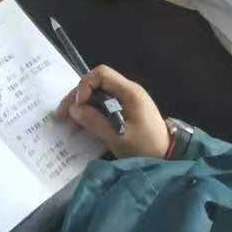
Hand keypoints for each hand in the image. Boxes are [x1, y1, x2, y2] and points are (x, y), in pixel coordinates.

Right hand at [55, 65, 170, 158]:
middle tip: (62, 116)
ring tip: (70, 124)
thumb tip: (73, 109)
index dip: (84, 86)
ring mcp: (127, 100)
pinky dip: (91, 113)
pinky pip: (104, 105)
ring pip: (98, 94)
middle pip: (96, 83)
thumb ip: (95, 122)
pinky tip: (82, 127)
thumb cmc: (146, 148)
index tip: (77, 107)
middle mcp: (128, 91)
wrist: (170, 157)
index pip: (101, 74)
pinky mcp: (126, 110)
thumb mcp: (119, 138)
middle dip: (77, 98)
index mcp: (129, 92)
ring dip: (82, 107)